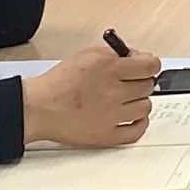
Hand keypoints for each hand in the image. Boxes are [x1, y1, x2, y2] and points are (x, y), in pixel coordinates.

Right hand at [20, 45, 160, 147]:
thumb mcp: (88, 55)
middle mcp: (113, 92)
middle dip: (141, 82)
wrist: (38, 107)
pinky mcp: (106, 136)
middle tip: (131, 83)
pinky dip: (139, 124)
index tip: (145, 67)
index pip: (150, 66)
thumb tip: (136, 58)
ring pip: (145, 107)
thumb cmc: (58, 83)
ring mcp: (111, 116)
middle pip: (148, 86)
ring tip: (126, 100)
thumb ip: (115, 54)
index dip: (149, 65)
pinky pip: (136, 132)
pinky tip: (132, 118)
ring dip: (138, 102)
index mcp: (109, 69)